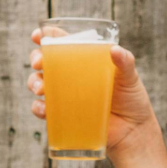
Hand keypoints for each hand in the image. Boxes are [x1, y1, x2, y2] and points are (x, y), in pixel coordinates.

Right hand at [28, 29, 155, 154]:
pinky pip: (44, 110)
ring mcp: (65, 95)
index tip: (36, 35)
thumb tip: (114, 50)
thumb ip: (125, 62)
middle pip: (44, 61)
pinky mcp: (63, 115)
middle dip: (36, 58)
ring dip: (34, 82)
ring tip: (40, 88)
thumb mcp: (130, 76)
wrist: (132, 131)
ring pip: (39, 83)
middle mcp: (70, 75)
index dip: (46, 37)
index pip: (61, 44)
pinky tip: (44, 108)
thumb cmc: (131, 99)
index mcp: (83, 60)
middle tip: (39, 63)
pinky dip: (38, 108)